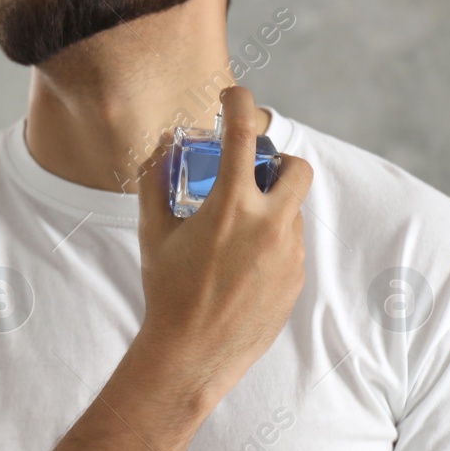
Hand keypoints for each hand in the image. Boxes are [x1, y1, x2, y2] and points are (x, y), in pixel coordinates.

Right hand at [134, 85, 312, 402]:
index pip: (243, 134)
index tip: (233, 96)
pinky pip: (290, 245)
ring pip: (292, 211)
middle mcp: (269, 225)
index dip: (239, 103)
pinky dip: (270, 241)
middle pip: (297, 169)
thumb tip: (165, 143)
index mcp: (231, 206)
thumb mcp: (152, 231)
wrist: (192, 354)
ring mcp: (289, 254)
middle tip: (251, 176)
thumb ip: (155, 179)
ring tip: (233, 233)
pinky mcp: (296, 279)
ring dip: (270, 207)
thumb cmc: (166, 290)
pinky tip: (240, 266)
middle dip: (279, 163)